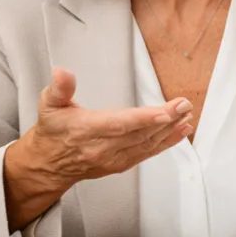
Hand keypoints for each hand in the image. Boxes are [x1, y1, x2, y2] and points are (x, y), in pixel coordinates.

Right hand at [8, 67, 193, 190]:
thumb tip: (61, 72)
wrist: (48, 164)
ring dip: (170, 130)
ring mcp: (113, 159)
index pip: (118, 125)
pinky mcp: (121, 164)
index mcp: (85, 130)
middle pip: (138, 134)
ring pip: (146, 144)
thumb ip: (59, 89)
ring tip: (187, 115)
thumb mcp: (49, 105)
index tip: (164, 112)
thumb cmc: (53, 131)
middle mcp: (101, 148)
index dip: (142, 120)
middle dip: (165, 120)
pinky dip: (167, 142)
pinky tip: (182, 130)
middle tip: (184, 105)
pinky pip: (148, 153)